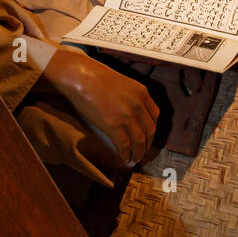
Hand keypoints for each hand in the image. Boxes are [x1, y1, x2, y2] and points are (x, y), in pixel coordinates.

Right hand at [42, 48, 158, 166]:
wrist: (82, 77)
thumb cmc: (97, 78)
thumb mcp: (124, 84)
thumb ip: (132, 97)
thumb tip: (131, 113)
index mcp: (142, 93)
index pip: (155, 115)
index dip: (152, 129)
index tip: (148, 136)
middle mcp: (138, 105)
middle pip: (150, 130)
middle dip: (147, 144)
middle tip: (142, 151)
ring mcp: (127, 116)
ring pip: (139, 141)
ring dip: (138, 153)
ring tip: (134, 159)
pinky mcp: (113, 125)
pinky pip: (124, 145)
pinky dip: (125, 155)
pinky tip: (123, 158)